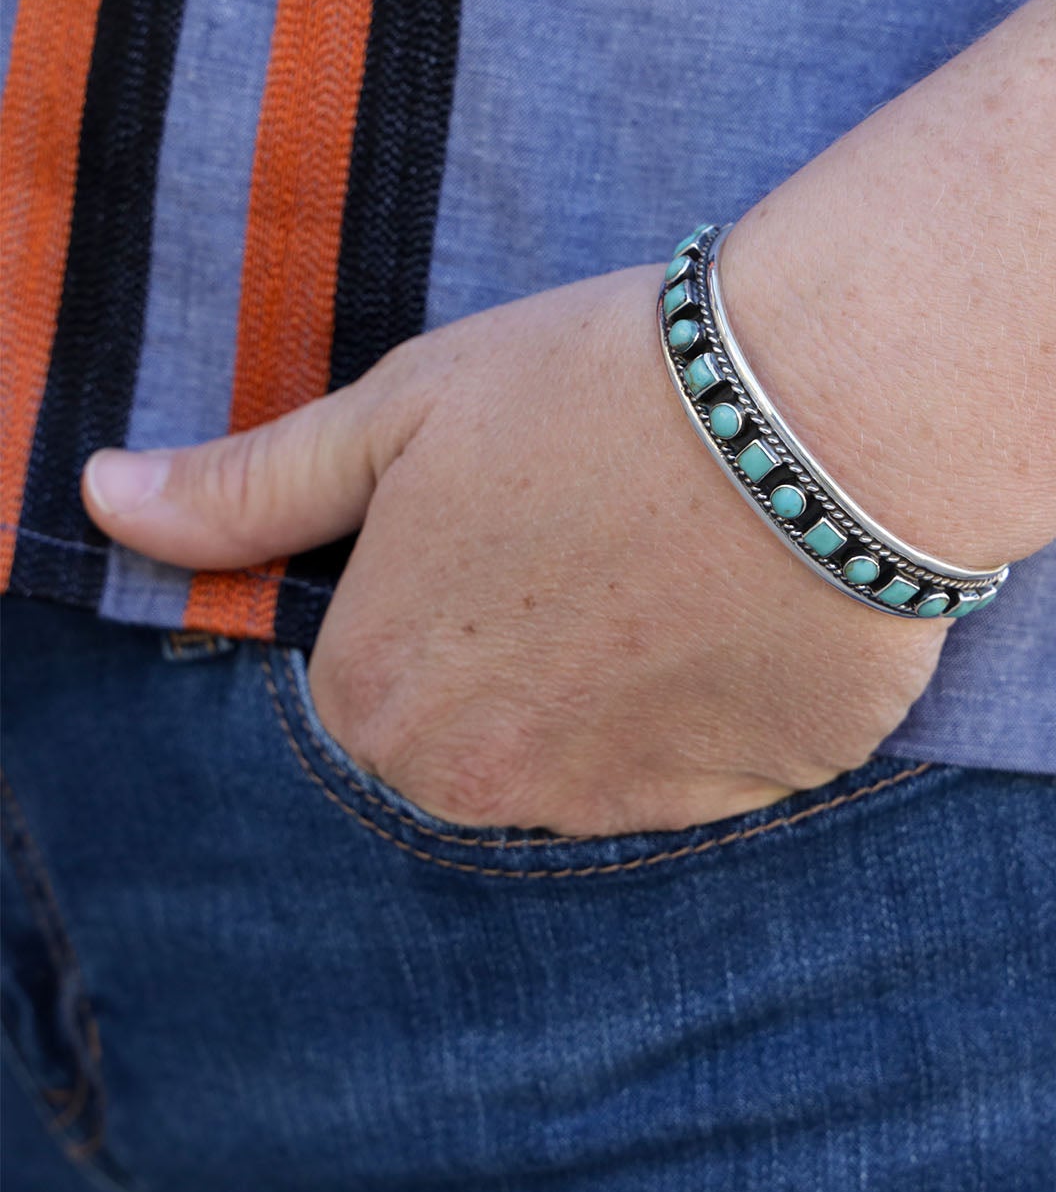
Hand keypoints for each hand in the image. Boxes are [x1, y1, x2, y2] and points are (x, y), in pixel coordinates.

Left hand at [81, 263, 949, 834]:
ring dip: (627, 682)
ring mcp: (625, 802)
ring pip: (595, 758)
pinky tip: (753, 601)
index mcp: (383, 696)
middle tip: (602, 536)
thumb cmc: (593, 389)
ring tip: (688, 558)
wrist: (812, 411)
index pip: (373, 680)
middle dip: (522, 655)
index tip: (511, 520)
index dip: (443, 592)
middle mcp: (487, 784)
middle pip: (477, 736)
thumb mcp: (402, 412)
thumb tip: (107, 499)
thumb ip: (252, 487)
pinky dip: (721, 698)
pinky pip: (710, 762)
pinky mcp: (751, 793)